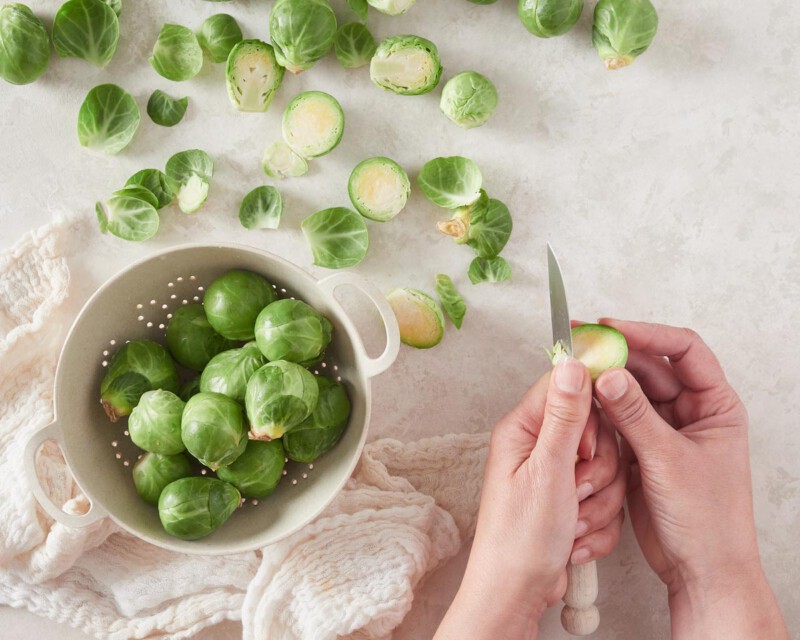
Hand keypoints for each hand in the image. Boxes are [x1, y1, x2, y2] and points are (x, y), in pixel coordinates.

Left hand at [435, 359, 626, 639]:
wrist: (518, 591)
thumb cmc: (520, 537)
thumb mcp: (548, 471)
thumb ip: (564, 417)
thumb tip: (572, 365)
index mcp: (523, 430)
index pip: (566, 389)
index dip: (587, 416)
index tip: (585, 447)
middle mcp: (538, 447)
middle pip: (594, 431)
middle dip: (596, 468)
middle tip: (576, 488)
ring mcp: (556, 474)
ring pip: (606, 466)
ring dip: (599, 499)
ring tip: (573, 517)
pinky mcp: (571, 499)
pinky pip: (606, 496)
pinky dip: (599, 521)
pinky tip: (576, 535)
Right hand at [594, 319, 788, 638]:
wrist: (700, 570)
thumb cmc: (708, 521)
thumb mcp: (669, 461)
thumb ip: (635, 416)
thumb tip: (608, 376)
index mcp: (716, 405)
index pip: (684, 350)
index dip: (648, 334)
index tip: (611, 328)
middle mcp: (691, 412)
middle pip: (651, 367)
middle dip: (617, 356)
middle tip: (581, 346)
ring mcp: (665, 430)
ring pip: (630, 392)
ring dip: (605, 383)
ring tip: (575, 374)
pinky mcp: (643, 449)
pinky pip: (618, 418)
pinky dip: (600, 411)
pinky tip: (580, 404)